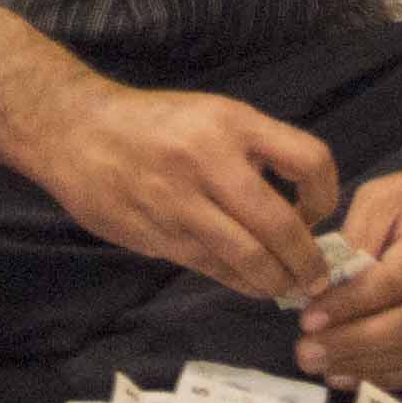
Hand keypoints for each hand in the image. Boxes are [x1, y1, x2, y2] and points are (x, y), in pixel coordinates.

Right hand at [28, 79, 338, 302]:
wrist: (76, 131)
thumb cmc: (153, 123)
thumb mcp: (212, 116)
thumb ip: (254, 152)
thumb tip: (300, 206)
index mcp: (232, 124)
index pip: (309, 161)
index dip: (326, 196)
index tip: (316, 214)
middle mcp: (208, 161)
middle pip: (281, 226)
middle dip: (307, 262)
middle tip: (316, 278)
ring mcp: (180, 202)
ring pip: (248, 258)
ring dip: (276, 281)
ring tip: (285, 287)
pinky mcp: (157, 234)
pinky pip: (212, 268)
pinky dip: (240, 281)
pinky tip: (249, 283)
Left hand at [296, 157, 401, 391]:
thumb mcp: (386, 195)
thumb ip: (356, 236)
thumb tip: (325, 287)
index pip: (397, 279)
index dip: (351, 303)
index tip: (309, 318)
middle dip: (355, 343)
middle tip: (307, 352)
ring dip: (367, 366)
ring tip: (322, 367)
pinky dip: (390, 377)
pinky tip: (354, 375)